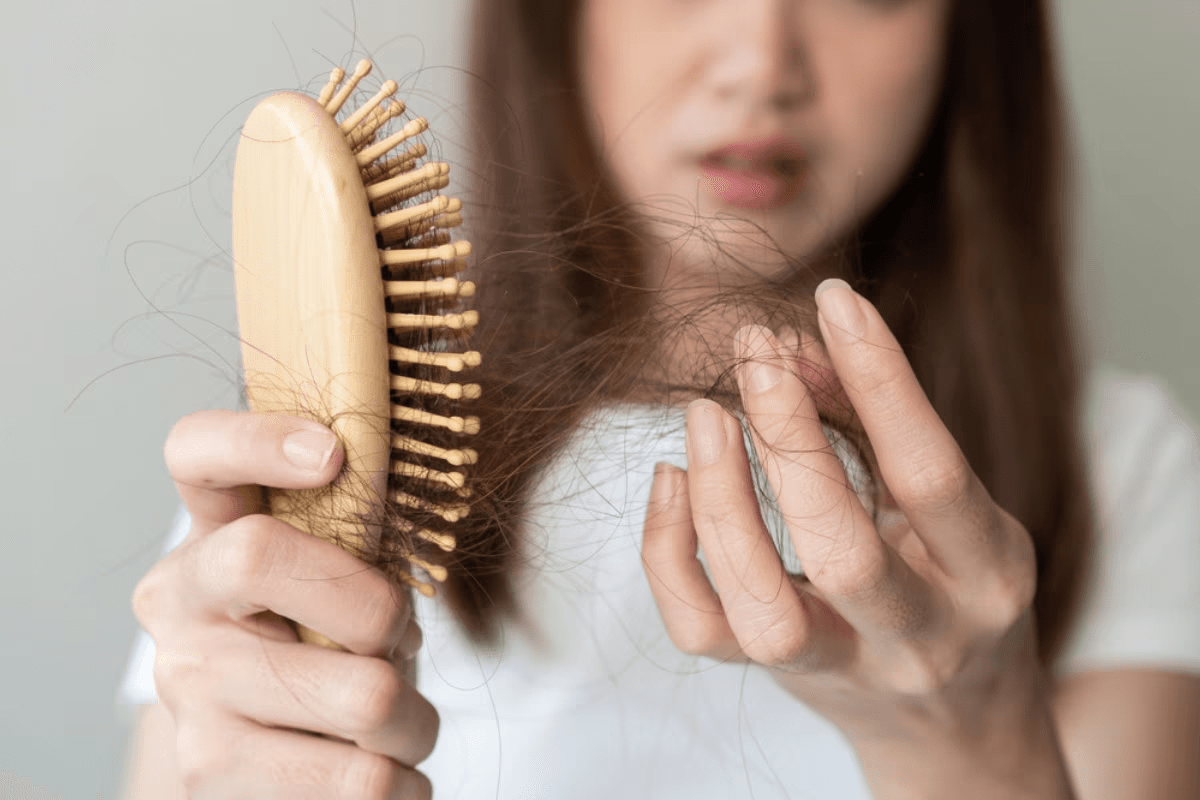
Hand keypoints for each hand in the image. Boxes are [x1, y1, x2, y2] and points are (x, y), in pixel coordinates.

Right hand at [133, 410, 436, 798]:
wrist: (272, 759)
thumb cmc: (330, 646)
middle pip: (297, 571)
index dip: (258, 440)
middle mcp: (181, 607)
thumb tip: (401, 489)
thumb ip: (360, 533)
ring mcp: (187, 694)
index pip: (197, 454)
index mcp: (212, 535)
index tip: (333, 455)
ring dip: (414, 719)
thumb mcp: (345, 576)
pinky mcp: (208, 776)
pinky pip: (362, 781)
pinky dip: (403, 782)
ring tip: (395, 723)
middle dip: (386, 615)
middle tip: (395, 644)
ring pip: (365, 696)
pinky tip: (383, 772)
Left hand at [641, 279, 1045, 758]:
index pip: (930, 473)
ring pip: (764, 611)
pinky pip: (702, 630)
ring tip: (706, 414)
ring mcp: (847, 671)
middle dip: (789, 440)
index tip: (835, 300)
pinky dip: (668, 551)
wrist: (956, 722)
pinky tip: (672, 477)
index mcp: (985, 574)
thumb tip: (791, 348)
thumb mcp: (941, 502)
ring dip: (721, 499)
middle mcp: (921, 636)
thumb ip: (875, 422)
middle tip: (755, 355)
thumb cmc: (953, 581)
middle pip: (842, 552)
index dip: (881, 379)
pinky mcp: (780, 683)